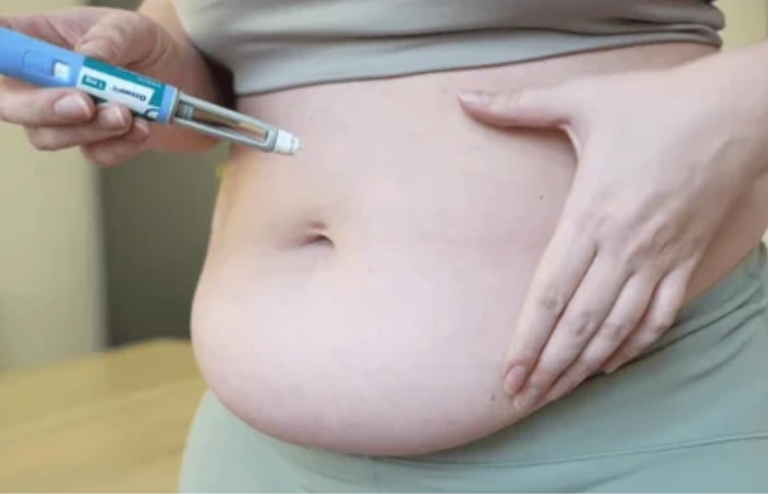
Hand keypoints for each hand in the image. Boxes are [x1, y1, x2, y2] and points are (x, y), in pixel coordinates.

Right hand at [0, 7, 183, 166]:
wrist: (175, 75)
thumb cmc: (140, 45)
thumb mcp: (130, 28)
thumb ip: (108, 39)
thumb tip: (89, 59)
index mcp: (34, 40)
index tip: (9, 64)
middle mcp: (37, 83)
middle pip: (8, 104)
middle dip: (43, 108)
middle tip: (84, 104)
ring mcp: (60, 117)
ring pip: (49, 136)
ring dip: (90, 129)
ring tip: (127, 113)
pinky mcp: (91, 142)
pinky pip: (95, 154)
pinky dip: (120, 144)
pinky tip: (141, 127)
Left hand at [458, 57, 767, 411]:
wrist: (737, 109)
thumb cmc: (655, 103)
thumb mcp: (581, 97)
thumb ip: (517, 105)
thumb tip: (463, 98)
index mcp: (591, 215)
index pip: (550, 293)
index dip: (526, 339)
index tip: (507, 374)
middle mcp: (624, 247)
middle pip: (578, 323)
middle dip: (548, 366)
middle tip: (521, 400)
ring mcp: (659, 258)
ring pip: (617, 328)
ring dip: (584, 366)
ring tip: (557, 394)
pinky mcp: (687, 258)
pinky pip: (661, 315)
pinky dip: (636, 344)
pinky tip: (612, 364)